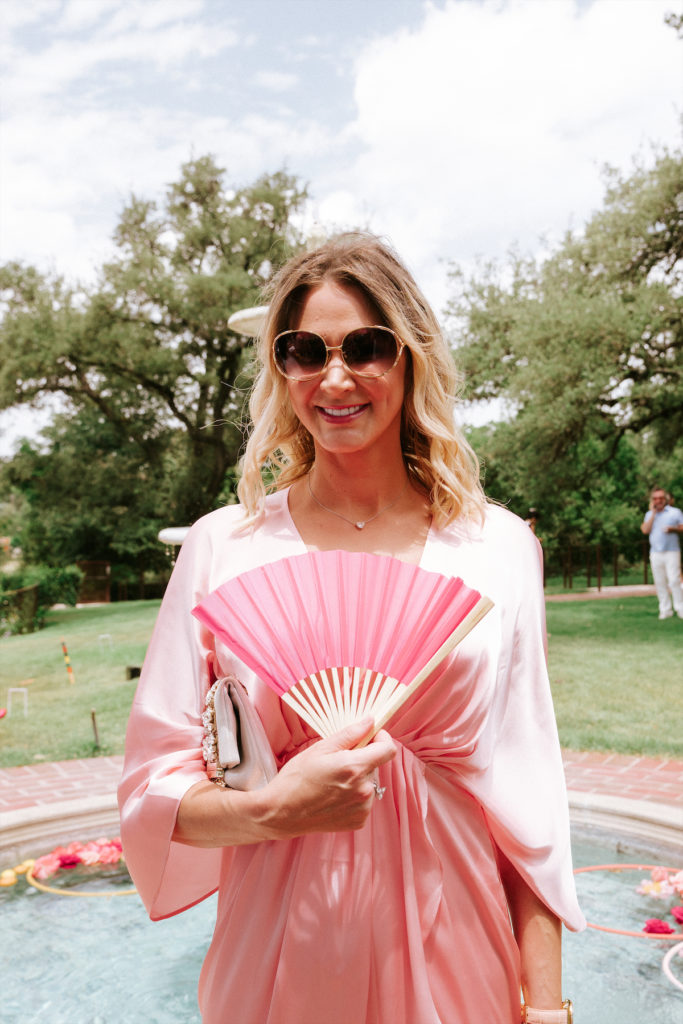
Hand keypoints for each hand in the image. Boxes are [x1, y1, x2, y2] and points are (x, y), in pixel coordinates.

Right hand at [259, 717, 395, 838]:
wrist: (282, 813)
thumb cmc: (297, 778)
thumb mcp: (321, 748)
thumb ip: (350, 734)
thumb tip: (370, 721)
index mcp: (355, 767)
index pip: (388, 749)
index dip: (382, 738)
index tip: (371, 736)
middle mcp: (364, 789)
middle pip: (376, 765)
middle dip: (362, 759)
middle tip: (338, 762)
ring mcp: (363, 808)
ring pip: (371, 783)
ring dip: (359, 778)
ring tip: (334, 782)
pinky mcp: (358, 821)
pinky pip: (365, 800)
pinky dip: (355, 795)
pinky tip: (335, 796)